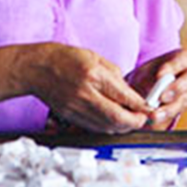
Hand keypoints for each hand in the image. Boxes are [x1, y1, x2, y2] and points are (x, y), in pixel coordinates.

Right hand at [19, 43, 150, 133]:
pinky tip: (113, 124)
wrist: (37, 67)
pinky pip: (92, 127)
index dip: (140, 106)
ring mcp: (75, 107)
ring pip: (105, 126)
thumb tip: (130, 93)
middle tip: (143, 120)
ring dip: (121, 127)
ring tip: (131, 122)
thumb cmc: (65, 58)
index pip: (123, 96)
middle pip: (116, 117)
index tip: (149, 108)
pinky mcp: (69, 116)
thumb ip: (115, 76)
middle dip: (134, 122)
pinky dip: (106, 128)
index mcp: (93, 75)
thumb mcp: (95, 58)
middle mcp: (84, 93)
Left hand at [126, 48, 186, 130]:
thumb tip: (153, 90)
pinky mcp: (184, 107)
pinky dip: (166, 117)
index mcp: (185, 58)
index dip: (172, 67)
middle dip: (176, 88)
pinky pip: (179, 112)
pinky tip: (155, 120)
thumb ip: (150, 78)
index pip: (183, 59)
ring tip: (154, 115)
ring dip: (169, 108)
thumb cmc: (149, 75)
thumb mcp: (147, 72)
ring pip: (185, 99)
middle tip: (162, 97)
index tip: (159, 75)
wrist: (147, 90)